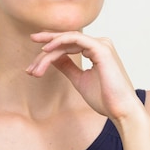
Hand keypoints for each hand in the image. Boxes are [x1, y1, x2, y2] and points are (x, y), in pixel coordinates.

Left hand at [26, 31, 142, 120]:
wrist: (121, 110)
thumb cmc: (105, 98)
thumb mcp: (79, 80)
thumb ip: (68, 66)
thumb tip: (53, 58)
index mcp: (96, 50)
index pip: (67, 46)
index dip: (48, 55)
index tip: (32, 68)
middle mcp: (100, 44)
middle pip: (65, 42)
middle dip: (44, 51)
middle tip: (28, 64)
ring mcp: (101, 45)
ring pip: (67, 41)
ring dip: (48, 52)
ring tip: (35, 68)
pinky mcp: (101, 49)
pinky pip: (76, 39)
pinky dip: (59, 42)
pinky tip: (46, 50)